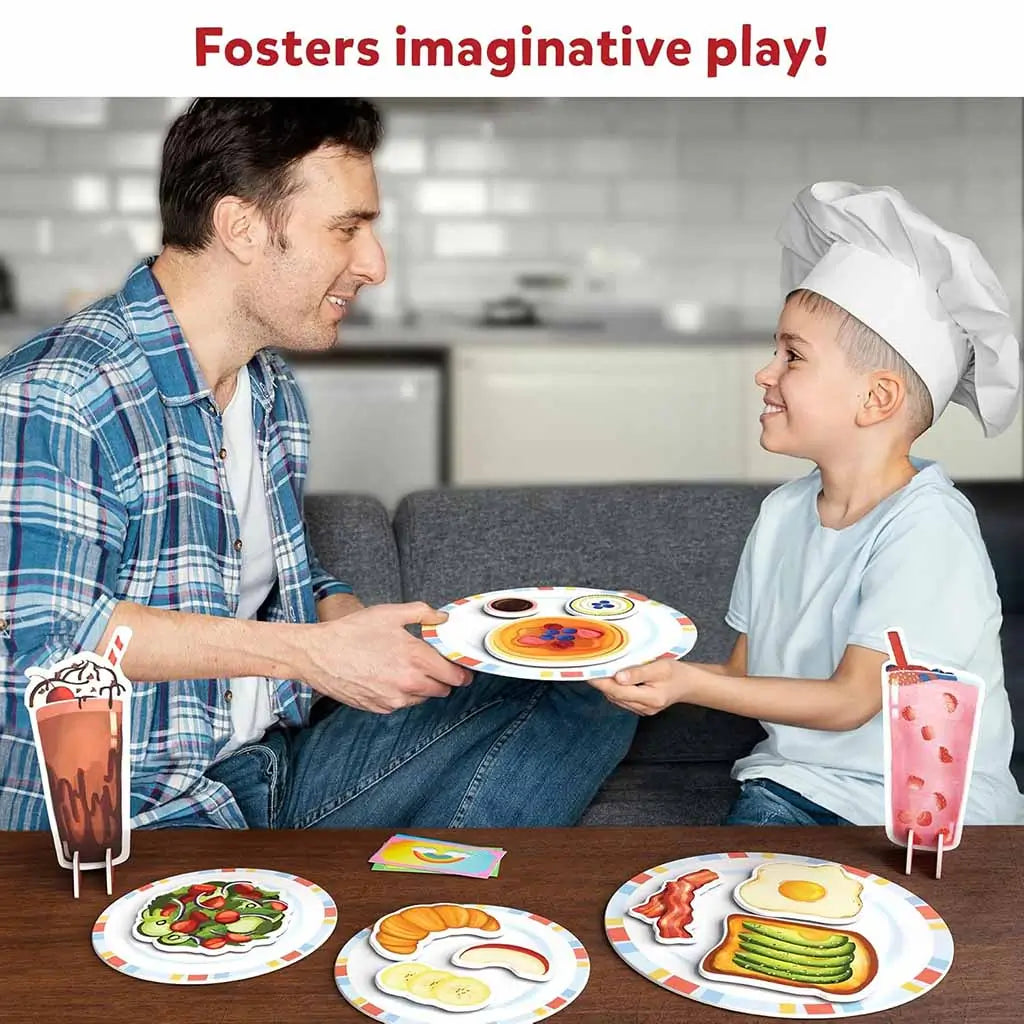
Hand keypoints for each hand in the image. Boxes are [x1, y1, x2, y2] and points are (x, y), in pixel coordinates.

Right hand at [302, 602, 472, 712]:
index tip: (460, 666)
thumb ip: (422, 613)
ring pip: (423, 698)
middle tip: (432, 664)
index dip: (461, 670)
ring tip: (405, 667)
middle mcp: (408, 683)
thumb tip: (442, 618)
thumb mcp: (389, 613)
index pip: (454, 675)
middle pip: (443, 689)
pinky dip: (402, 693)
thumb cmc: (351, 633)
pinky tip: (388, 676)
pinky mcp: (380, 708)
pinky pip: (402, 703)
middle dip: (442, 678)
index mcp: (415, 658)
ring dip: (422, 686)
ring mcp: (393, 699)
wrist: (318, 654)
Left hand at [587, 658, 696, 715]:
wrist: (689, 684)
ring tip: (601, 670)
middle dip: (602, 683)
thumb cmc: (676, 673)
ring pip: (617, 698)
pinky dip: (615, 689)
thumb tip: (617, 677)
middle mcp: (644, 708)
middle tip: (591, 667)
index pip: (618, 691)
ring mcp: (642, 710)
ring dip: (608, 686)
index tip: (589, 672)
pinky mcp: (640, 708)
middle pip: (615, 696)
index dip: (601, 682)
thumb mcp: (660, 668)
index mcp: (650, 699)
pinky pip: (622, 699)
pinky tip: (614, 678)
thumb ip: (638, 673)